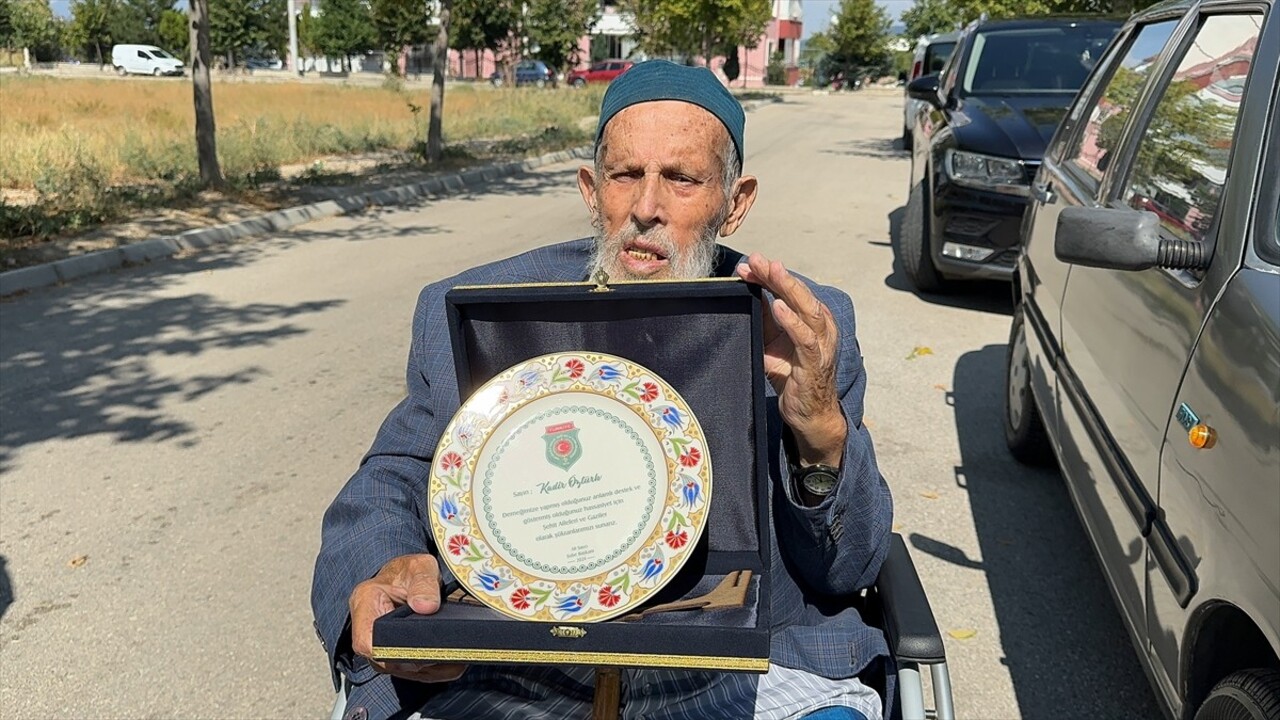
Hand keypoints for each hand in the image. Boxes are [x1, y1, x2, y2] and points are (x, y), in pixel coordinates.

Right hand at [349, 554, 466, 682]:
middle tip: (448, 650)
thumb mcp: (419, 566)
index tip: (419, 646)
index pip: (367, 642)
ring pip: (406, 670)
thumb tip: (426, 606)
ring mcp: (382, 648)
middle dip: (420, 659)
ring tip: (456, 654)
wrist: (406, 579)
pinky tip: (455, 659)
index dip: (392, 651)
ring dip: (432, 666)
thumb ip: (423, 582)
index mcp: (366, 604)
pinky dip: (438, 668)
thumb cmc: (408, 572)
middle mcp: (369, 632)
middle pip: (389, 661)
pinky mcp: (397, 658)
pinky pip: (417, 672)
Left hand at [736, 253, 846, 466]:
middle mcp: (820, 326)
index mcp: (811, 318)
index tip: (746, 265)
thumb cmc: (791, 374)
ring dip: (788, 289)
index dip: (769, 276)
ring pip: (808, 309)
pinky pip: (806, 338)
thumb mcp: (772, 341)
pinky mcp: (815, 363)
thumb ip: (763, 317)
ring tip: (771, 272)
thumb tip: (745, 289)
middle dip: (777, 275)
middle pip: (799, 294)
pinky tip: (779, 308)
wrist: (807, 412)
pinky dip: (793, 321)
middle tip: (757, 259)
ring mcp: (821, 343)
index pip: (789, 291)